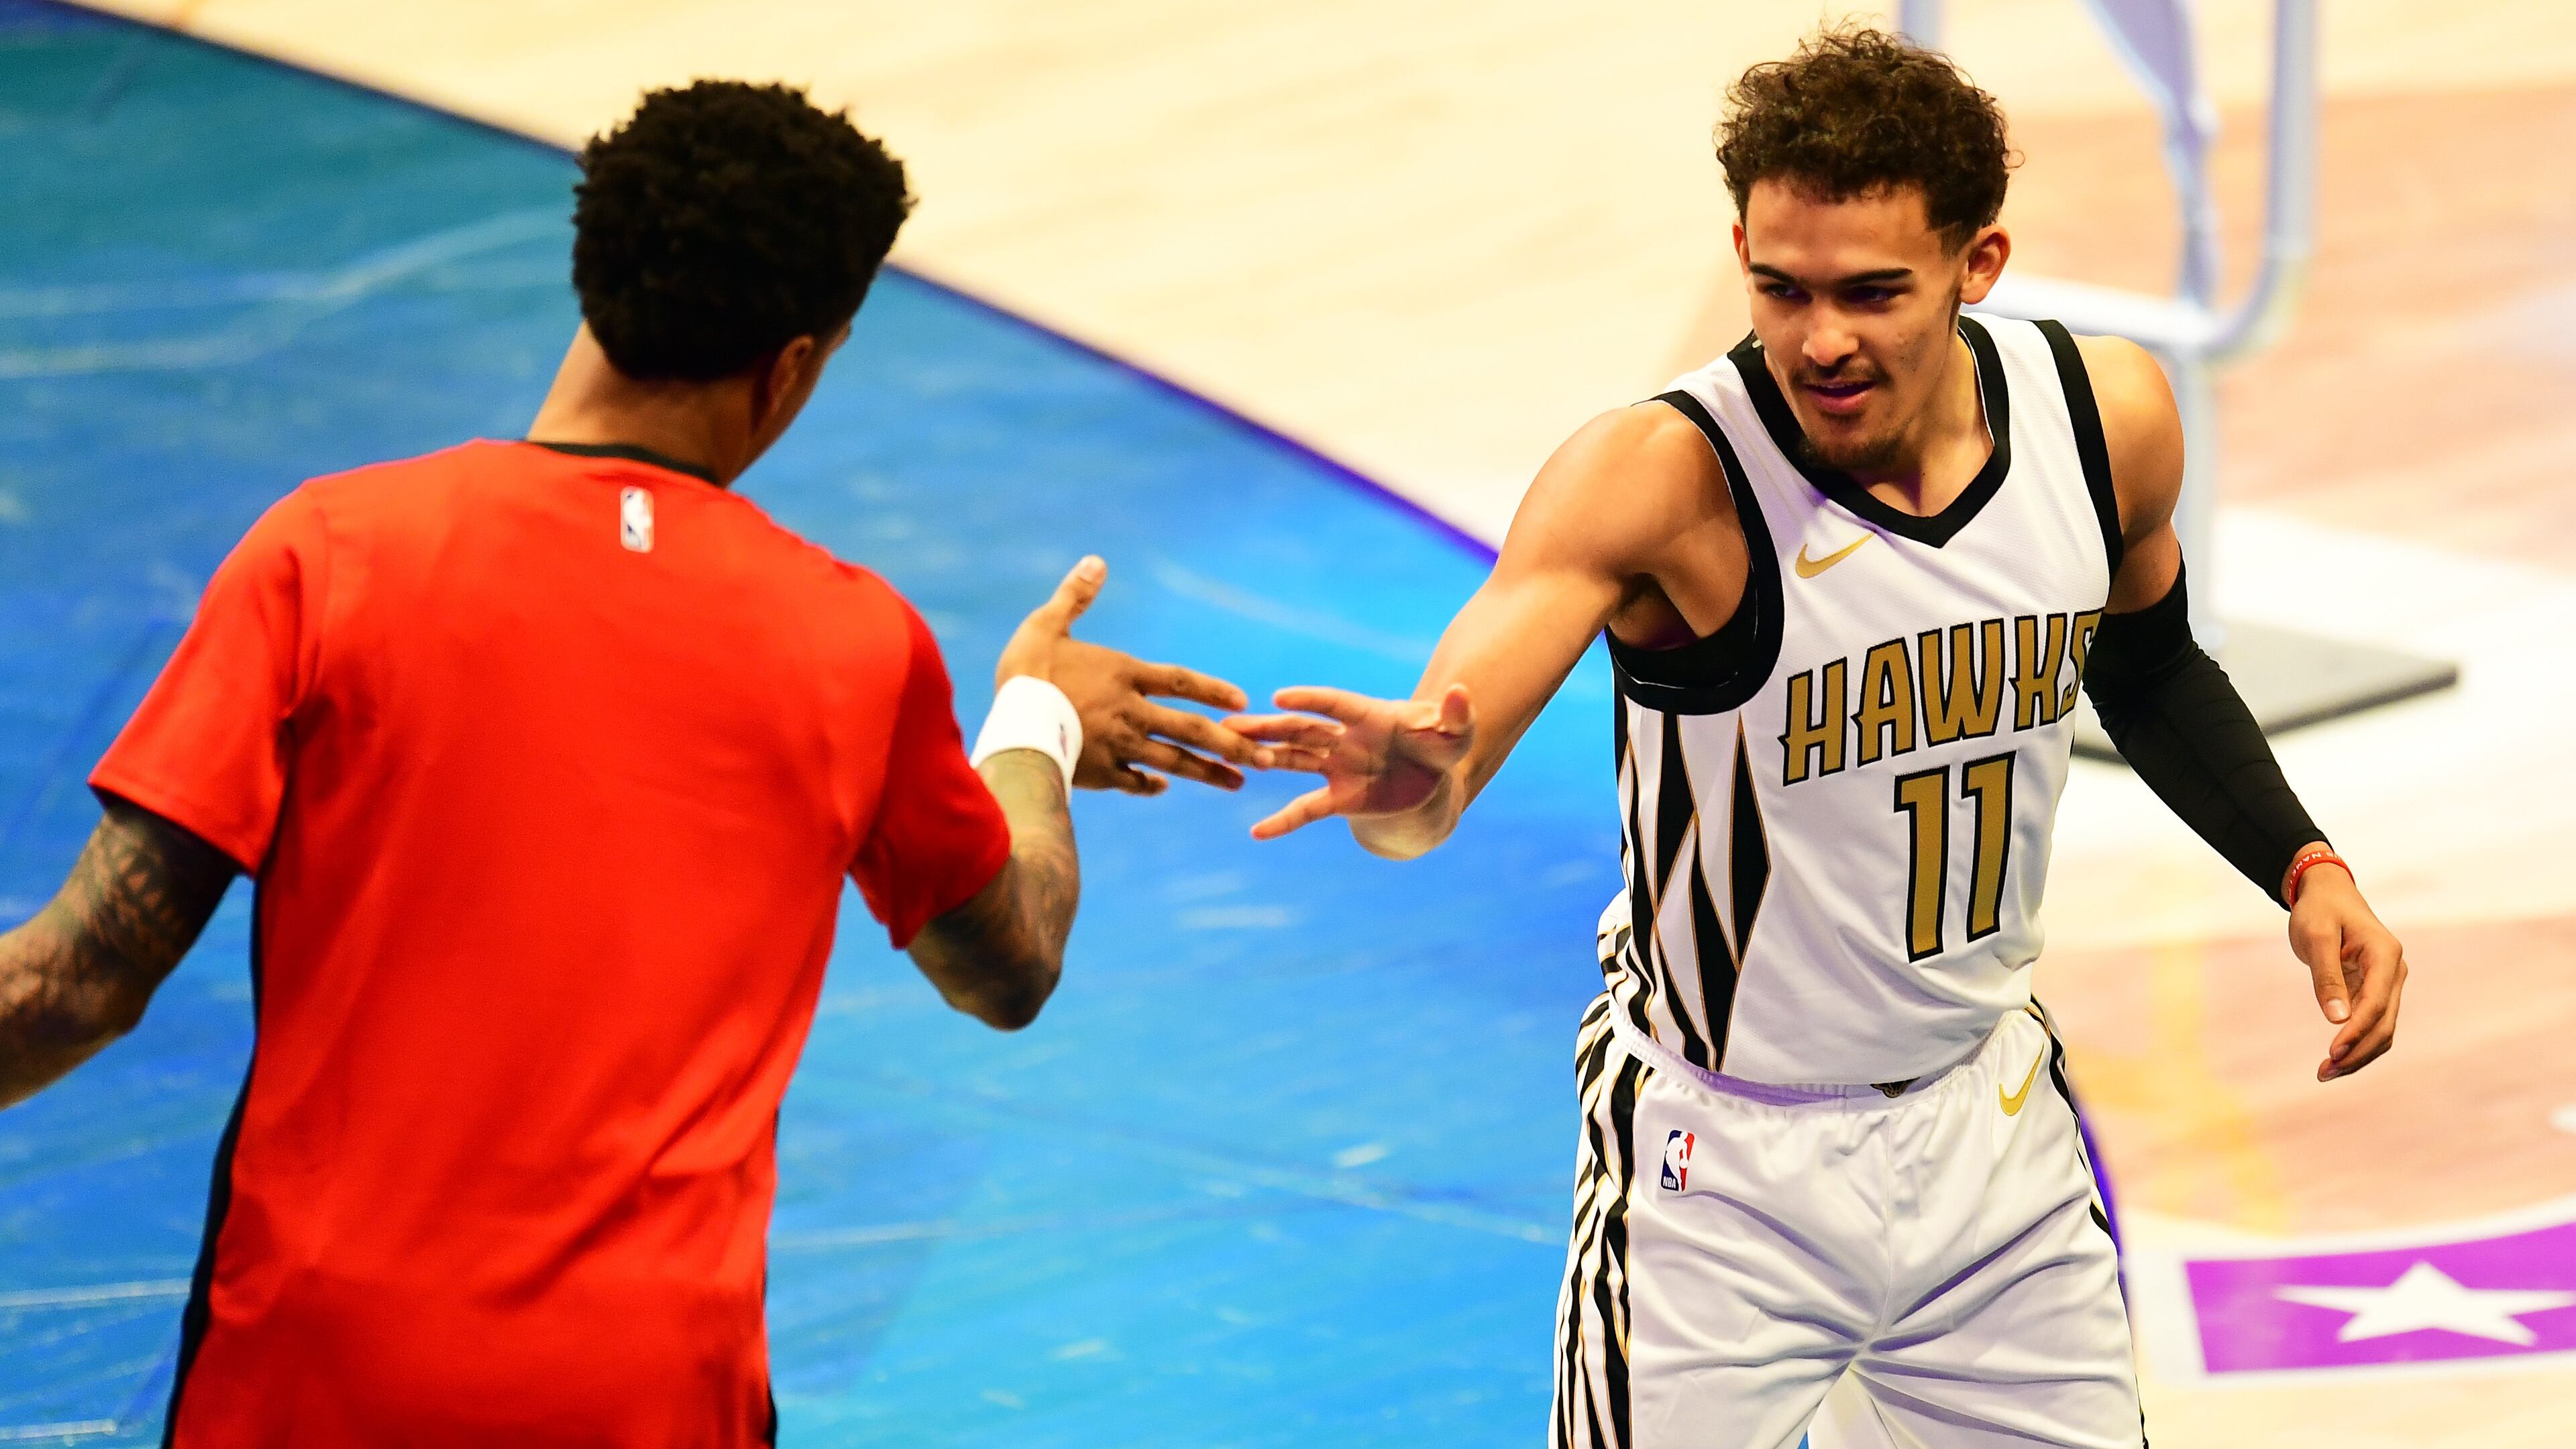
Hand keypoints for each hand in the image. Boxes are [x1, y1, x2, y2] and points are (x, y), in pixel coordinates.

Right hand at [995, 557, 1269, 794]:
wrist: (1012, 726)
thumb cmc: (1026, 672)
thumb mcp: (1046, 624)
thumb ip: (1074, 596)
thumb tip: (1096, 560)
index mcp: (1123, 675)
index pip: (1180, 681)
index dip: (1212, 690)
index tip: (1243, 702)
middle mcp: (1131, 712)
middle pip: (1192, 729)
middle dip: (1232, 745)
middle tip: (1267, 760)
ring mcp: (1119, 746)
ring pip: (1175, 762)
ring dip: (1209, 773)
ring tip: (1239, 783)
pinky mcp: (1101, 773)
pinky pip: (1134, 782)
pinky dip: (1151, 786)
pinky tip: (1163, 788)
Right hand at [1225, 683, 1474, 842]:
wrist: (1433, 784)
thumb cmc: (1441, 748)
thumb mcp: (1456, 734)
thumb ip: (1457, 716)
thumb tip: (1461, 692)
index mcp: (1369, 716)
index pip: (1334, 705)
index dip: (1310, 700)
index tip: (1278, 697)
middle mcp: (1345, 739)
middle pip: (1301, 729)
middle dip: (1267, 726)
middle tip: (1230, 722)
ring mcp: (1337, 768)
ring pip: (1293, 759)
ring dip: (1264, 757)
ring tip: (1229, 753)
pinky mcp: (1338, 799)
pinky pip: (1305, 809)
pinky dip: (1283, 821)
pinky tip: (1257, 833)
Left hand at [2285, 859, 2406, 1081]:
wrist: (2327, 894)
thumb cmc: (2319, 910)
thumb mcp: (2316, 936)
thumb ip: (2326, 976)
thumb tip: (2336, 1019)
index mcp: (2385, 954)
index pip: (2377, 1003)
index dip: (2357, 1031)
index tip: (2333, 1052)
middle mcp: (2394, 971)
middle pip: (2385, 1024)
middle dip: (2357, 1051)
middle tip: (2324, 1072)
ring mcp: (2388, 983)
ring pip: (2382, 1030)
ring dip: (2358, 1054)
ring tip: (2325, 1073)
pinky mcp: (2376, 991)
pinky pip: (2373, 1024)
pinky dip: (2357, 1043)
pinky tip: (2335, 1060)